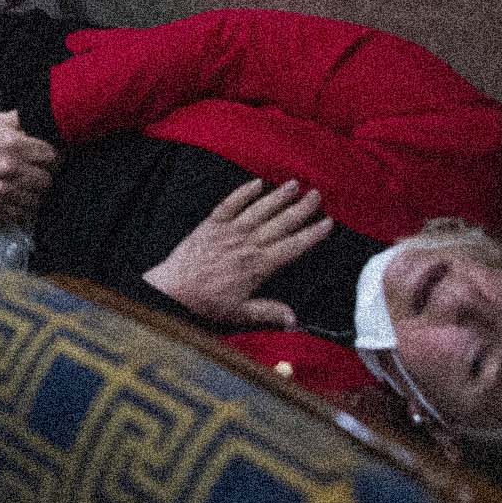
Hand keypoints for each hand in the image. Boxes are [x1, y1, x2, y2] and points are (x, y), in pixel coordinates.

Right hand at [0, 111, 57, 222]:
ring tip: (30, 186)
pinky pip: (23, 213)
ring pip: (38, 199)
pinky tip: (20, 197)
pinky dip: (25, 207)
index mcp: (13, 144)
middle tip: (40, 173)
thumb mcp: (1, 121)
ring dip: (36, 193)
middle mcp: (9, 168)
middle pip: (47, 180)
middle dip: (46, 176)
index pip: (52, 157)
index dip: (54, 157)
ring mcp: (2, 190)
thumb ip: (26, 119)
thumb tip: (52, 120)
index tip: (49, 159)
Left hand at [141, 179, 332, 328]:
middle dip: (301, 208)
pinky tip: (257, 183)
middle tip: (317, 195)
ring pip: (259, 209)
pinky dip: (243, 192)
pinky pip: (230, 204)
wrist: (174, 290)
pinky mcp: (211, 224)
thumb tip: (294, 319)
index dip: (312, 234)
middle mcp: (247, 244)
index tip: (327, 223)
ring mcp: (229, 231)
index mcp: (259, 265)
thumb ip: (268, 312)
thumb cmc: (206, 302)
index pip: (293, 246)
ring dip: (278, 196)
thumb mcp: (240, 313)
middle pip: (281, 223)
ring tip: (294, 184)